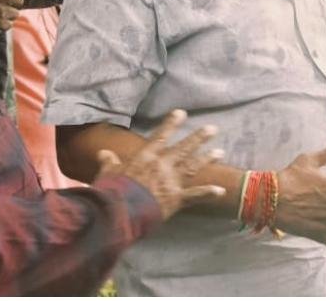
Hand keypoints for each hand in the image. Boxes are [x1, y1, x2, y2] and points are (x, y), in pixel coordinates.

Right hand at [95, 109, 224, 218]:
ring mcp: (171, 182)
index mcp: (146, 157)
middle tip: (213, 129)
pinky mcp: (176, 199)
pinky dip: (208, 193)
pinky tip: (221, 190)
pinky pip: (195, 195)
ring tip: (220, 152)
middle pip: (184, 148)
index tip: (181, 113)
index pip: (160, 136)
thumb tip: (104, 153)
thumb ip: (109, 162)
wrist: (119, 212)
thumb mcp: (108, 172)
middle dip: (199, 138)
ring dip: (207, 159)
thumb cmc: (112, 191)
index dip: (171, 124)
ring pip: (193, 167)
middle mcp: (162, 165)